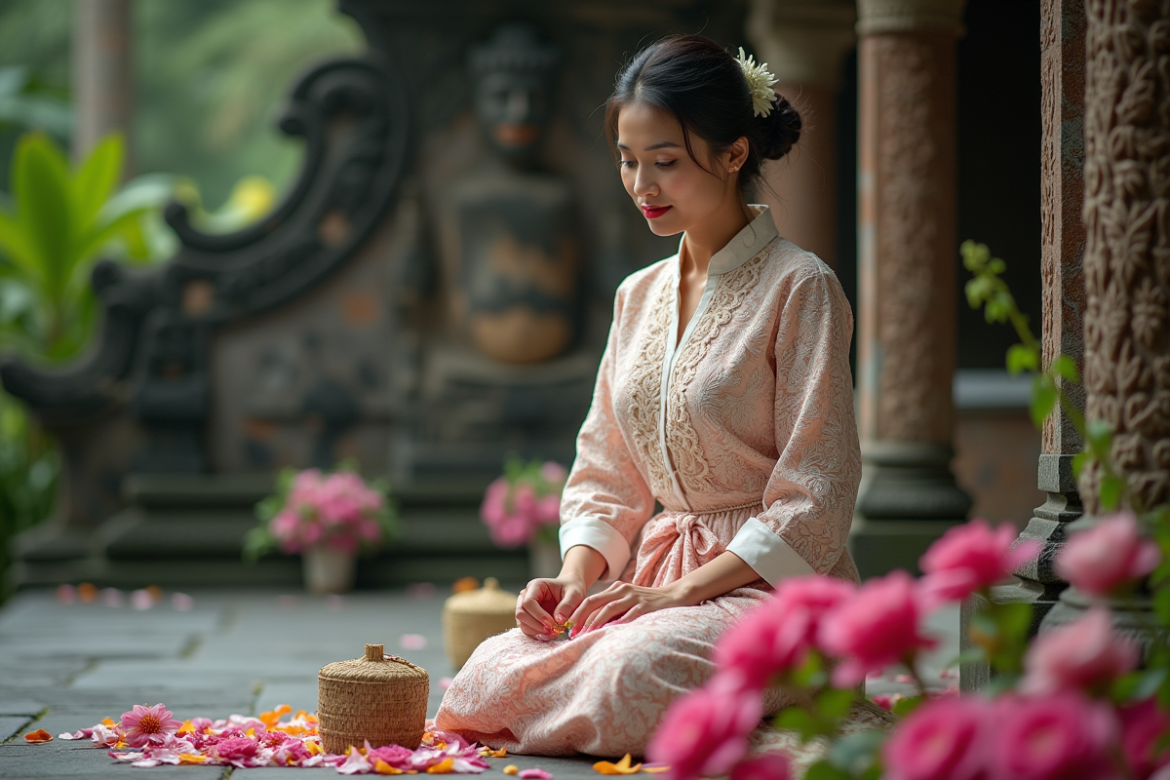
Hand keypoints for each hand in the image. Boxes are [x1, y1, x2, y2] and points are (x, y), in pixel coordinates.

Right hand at [515, 576, 587, 640]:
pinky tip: (549, 634)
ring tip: (552, 633)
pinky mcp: (528, 618)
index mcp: (535, 586)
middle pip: (521, 613)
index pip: (528, 602)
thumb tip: (559, 620)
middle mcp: (526, 596)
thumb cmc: (572, 590)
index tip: (552, 624)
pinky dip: (536, 634)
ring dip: (536, 631)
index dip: (538, 615)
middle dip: (536, 625)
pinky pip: (526, 629)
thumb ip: (567, 605)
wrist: (571, 592)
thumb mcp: (574, 594)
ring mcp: (525, 608)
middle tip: (552, 631)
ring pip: (522, 623)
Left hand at [568, 581, 687, 636]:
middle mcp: (622, 590)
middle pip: (595, 602)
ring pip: (608, 608)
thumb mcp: (628, 602)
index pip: (591, 600)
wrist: (676, 595)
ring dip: (594, 622)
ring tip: (585, 635)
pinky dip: (618, 624)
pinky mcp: (646, 605)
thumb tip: (592, 627)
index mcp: (616, 589)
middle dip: (580, 617)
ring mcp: (634, 597)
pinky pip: (629, 615)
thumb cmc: (649, 603)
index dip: (577, 613)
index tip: (568, 628)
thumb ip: (614, 610)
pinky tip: (608, 633)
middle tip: (571, 633)